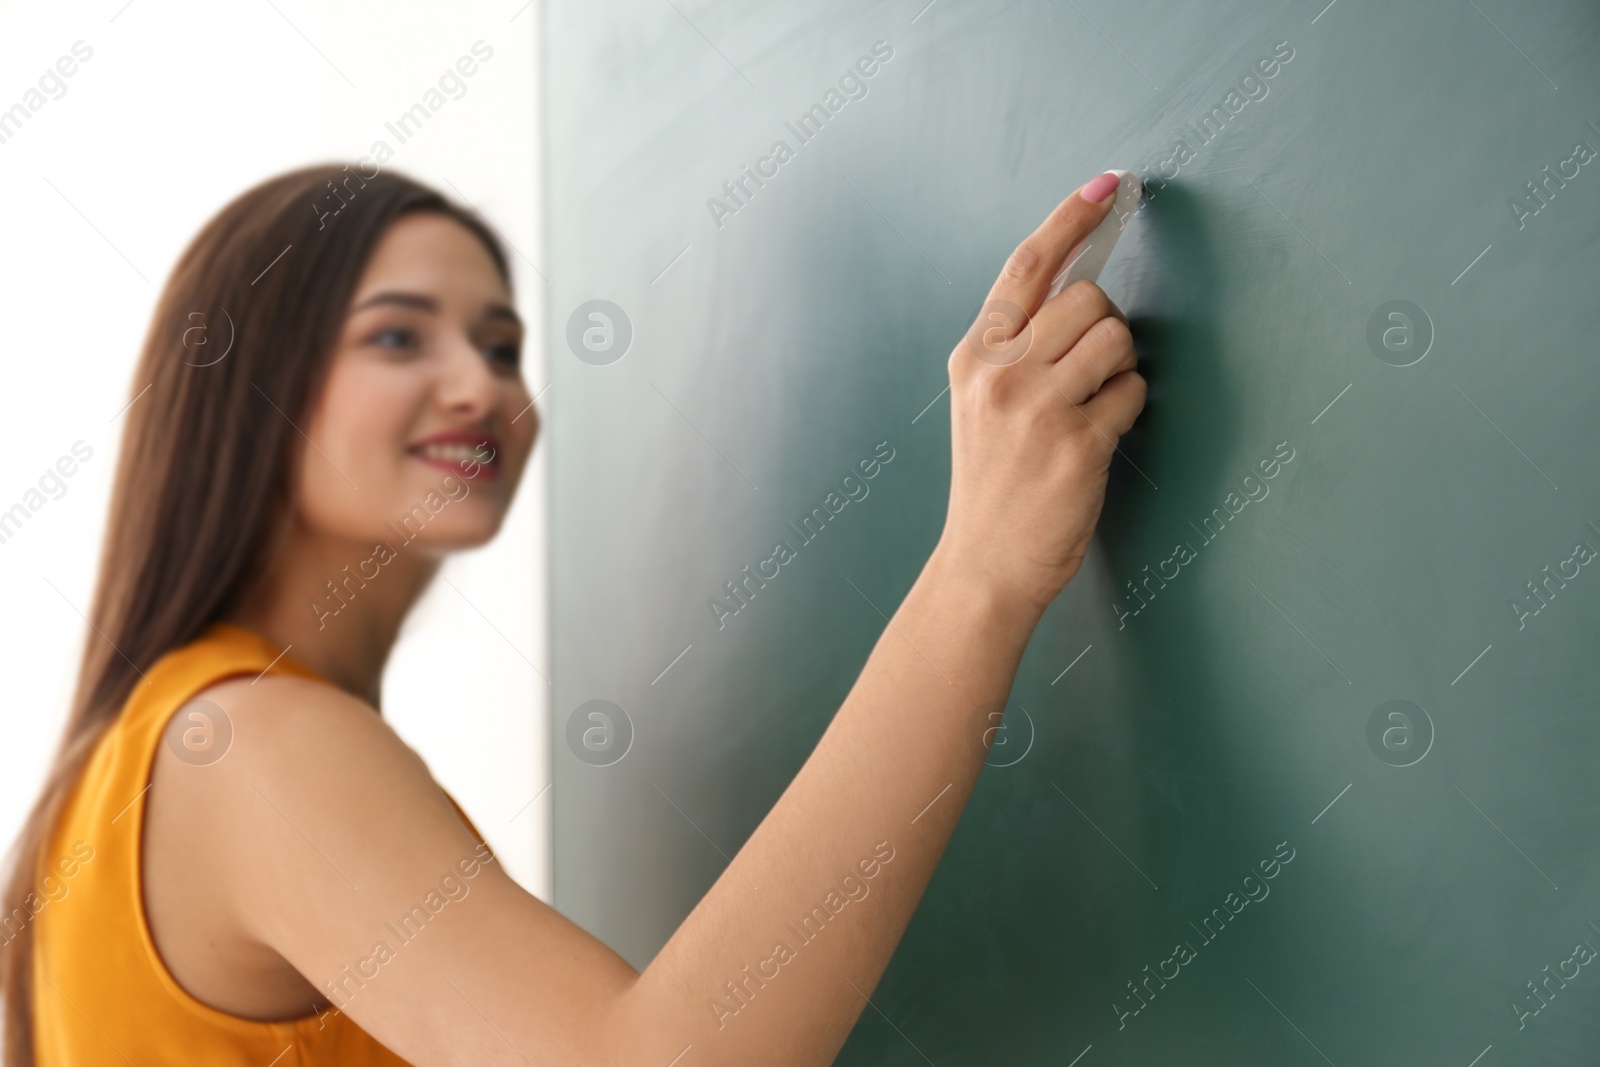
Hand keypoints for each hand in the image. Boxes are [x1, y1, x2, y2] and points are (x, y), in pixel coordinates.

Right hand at [936, 172, 1146, 611]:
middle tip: (1090, 369)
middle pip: (1087, 297)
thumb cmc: (992, 484)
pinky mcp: (1078, 444)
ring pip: (1115, 337)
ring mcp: (1038, 408)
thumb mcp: (981, 403)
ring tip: (1095, 406)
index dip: (1072, 217)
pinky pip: (1134, 392)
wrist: (984, 566)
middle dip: (1105, 324)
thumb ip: (1018, 347)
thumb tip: (1082, 289)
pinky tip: (1103, 435)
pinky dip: (1130, 408)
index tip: (1109, 185)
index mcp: (975, 356)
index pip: (1028, 265)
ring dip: (1121, 367)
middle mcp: (1001, 373)